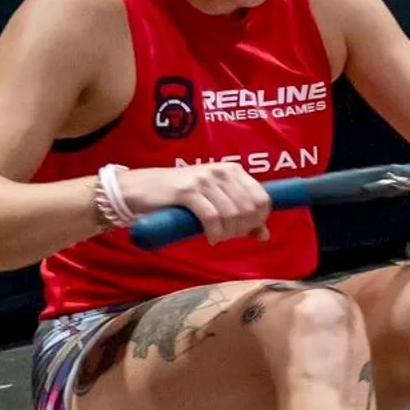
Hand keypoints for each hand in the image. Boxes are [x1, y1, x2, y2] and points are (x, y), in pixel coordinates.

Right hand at [118, 163, 271, 243]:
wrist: (144, 188)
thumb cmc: (182, 196)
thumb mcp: (215, 200)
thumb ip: (241, 216)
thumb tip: (265, 235)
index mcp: (234, 171)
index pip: (262, 198)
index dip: (258, 220)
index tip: (245, 231)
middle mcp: (222, 172)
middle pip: (248, 209)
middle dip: (242, 229)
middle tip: (228, 236)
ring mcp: (205, 180)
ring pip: (231, 214)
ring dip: (228, 233)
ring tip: (218, 238)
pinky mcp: (187, 191)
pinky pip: (211, 217)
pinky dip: (214, 233)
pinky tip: (210, 239)